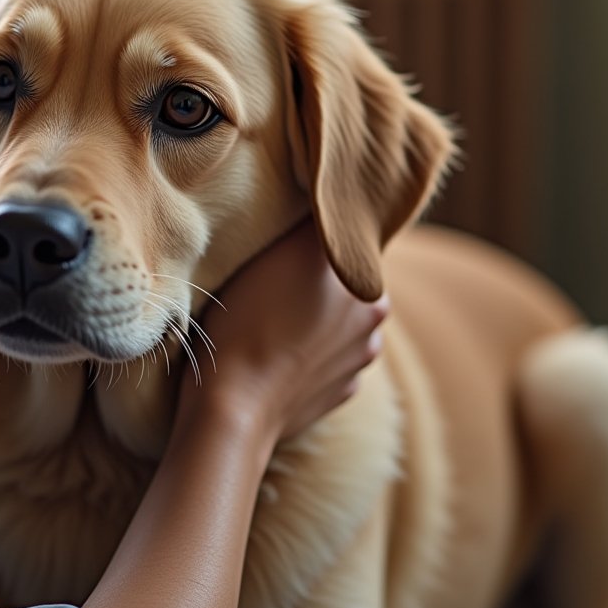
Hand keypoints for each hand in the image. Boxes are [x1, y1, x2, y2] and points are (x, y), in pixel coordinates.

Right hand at [182, 221, 387, 442]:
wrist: (234, 407)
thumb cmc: (249, 321)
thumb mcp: (280, 250)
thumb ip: (315, 225)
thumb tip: (329, 201)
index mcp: (368, 284)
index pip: (347, 246)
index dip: (317, 244)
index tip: (286, 248)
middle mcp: (373, 323)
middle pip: (344, 285)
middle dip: (318, 282)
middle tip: (274, 282)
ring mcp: (357, 363)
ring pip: (337, 324)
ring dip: (314, 320)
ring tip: (270, 321)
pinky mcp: (338, 394)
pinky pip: (326, 360)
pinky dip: (307, 355)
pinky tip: (275, 354)